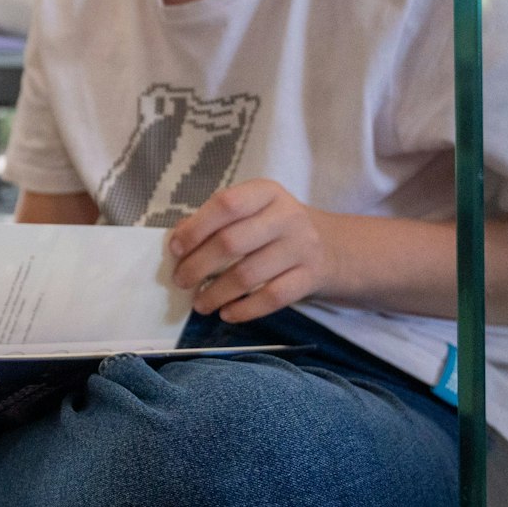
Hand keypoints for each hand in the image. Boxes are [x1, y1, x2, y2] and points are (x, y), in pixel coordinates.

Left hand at [167, 179, 340, 322]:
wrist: (333, 247)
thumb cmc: (276, 228)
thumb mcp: (252, 211)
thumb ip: (216, 220)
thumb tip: (178, 239)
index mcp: (266, 192)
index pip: (227, 204)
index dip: (196, 228)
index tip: (174, 249)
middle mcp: (287, 216)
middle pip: (232, 243)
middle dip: (198, 266)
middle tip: (181, 281)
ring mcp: (302, 248)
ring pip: (248, 275)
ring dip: (216, 293)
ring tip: (199, 303)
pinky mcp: (310, 278)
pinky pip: (272, 297)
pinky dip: (244, 309)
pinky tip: (227, 313)